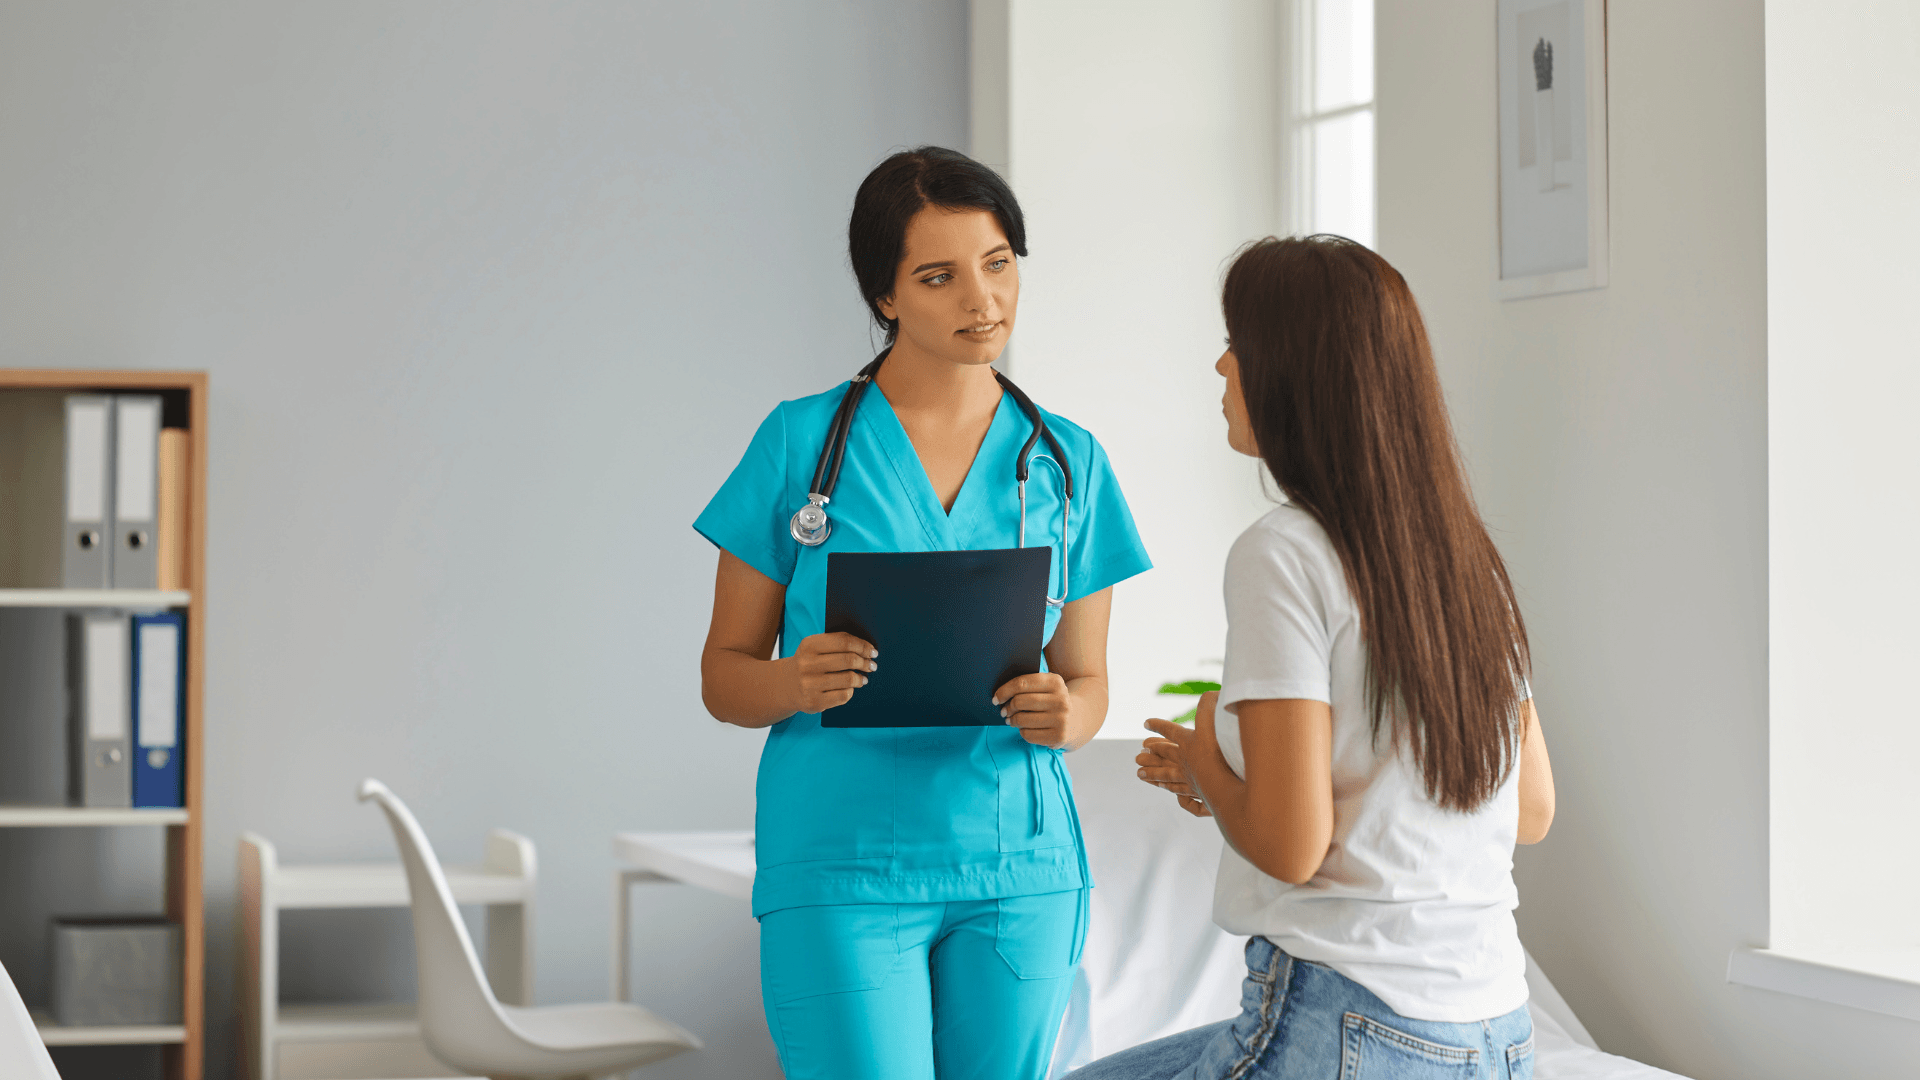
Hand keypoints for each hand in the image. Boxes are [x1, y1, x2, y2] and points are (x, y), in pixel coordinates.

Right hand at [784, 632, 875, 713]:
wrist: (786, 686)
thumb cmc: (809, 663)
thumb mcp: (814, 648)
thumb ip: (836, 644)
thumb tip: (866, 648)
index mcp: (809, 645)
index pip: (844, 641)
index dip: (862, 645)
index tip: (872, 651)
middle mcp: (807, 664)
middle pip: (848, 660)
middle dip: (865, 662)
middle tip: (872, 665)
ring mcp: (809, 684)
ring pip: (848, 679)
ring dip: (860, 678)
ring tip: (863, 679)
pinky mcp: (814, 702)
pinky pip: (843, 696)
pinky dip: (851, 691)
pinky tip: (850, 689)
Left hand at [994, 672, 1073, 747]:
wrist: (1077, 720)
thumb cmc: (1052, 701)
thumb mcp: (1046, 688)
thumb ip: (1027, 685)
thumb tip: (1000, 694)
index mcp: (1055, 682)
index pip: (1022, 683)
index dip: (1004, 691)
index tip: (996, 698)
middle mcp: (1061, 700)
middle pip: (1019, 702)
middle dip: (1007, 707)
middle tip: (1004, 711)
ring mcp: (1061, 719)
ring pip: (1022, 720)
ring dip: (1012, 721)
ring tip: (1012, 720)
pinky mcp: (1058, 736)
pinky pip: (1028, 735)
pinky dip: (1022, 732)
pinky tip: (1026, 729)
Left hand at [1139, 691, 1223, 816]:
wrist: (1228, 787)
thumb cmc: (1221, 753)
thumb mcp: (1216, 722)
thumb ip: (1211, 706)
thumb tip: (1212, 692)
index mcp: (1188, 741)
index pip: (1170, 730)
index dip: (1158, 725)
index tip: (1146, 723)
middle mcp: (1185, 760)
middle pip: (1165, 754)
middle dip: (1153, 752)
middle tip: (1138, 754)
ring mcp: (1191, 778)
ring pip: (1167, 775)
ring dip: (1153, 773)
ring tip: (1139, 774)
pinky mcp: (1198, 793)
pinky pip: (1179, 790)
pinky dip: (1171, 789)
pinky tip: (1166, 790)